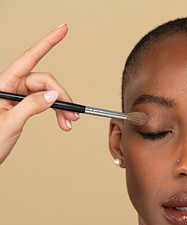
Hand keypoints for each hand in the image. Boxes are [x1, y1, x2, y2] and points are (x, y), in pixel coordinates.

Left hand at [0, 24, 78, 163]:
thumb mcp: (10, 123)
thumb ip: (31, 106)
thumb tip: (53, 95)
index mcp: (3, 85)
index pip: (29, 58)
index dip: (47, 43)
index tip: (62, 30)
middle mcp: (11, 87)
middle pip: (44, 82)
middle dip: (61, 97)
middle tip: (72, 113)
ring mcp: (18, 97)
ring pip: (47, 94)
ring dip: (61, 108)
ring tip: (69, 122)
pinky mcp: (23, 106)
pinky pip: (44, 104)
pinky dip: (55, 113)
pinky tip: (62, 122)